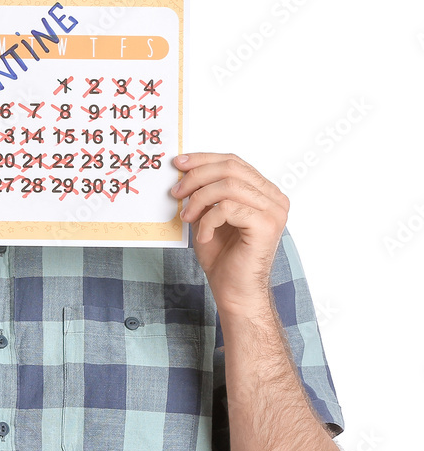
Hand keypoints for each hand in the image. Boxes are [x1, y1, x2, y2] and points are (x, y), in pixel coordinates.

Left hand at [171, 152, 288, 315]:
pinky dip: (208, 220)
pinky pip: (228, 208)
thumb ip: (204, 191)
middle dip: (197, 177)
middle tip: (176, 193)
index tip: (178, 163)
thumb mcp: (207, 214)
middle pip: (231, 168)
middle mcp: (274, 198)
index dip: (203, 159)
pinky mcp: (267, 225)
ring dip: (199, 199)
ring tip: (187, 218)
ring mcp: (274, 211)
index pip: (233, 162)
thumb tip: (184, 168)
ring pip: (228, 186)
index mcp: (263, 191)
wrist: (233, 291)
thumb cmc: (222, 256)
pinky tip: (204, 237)